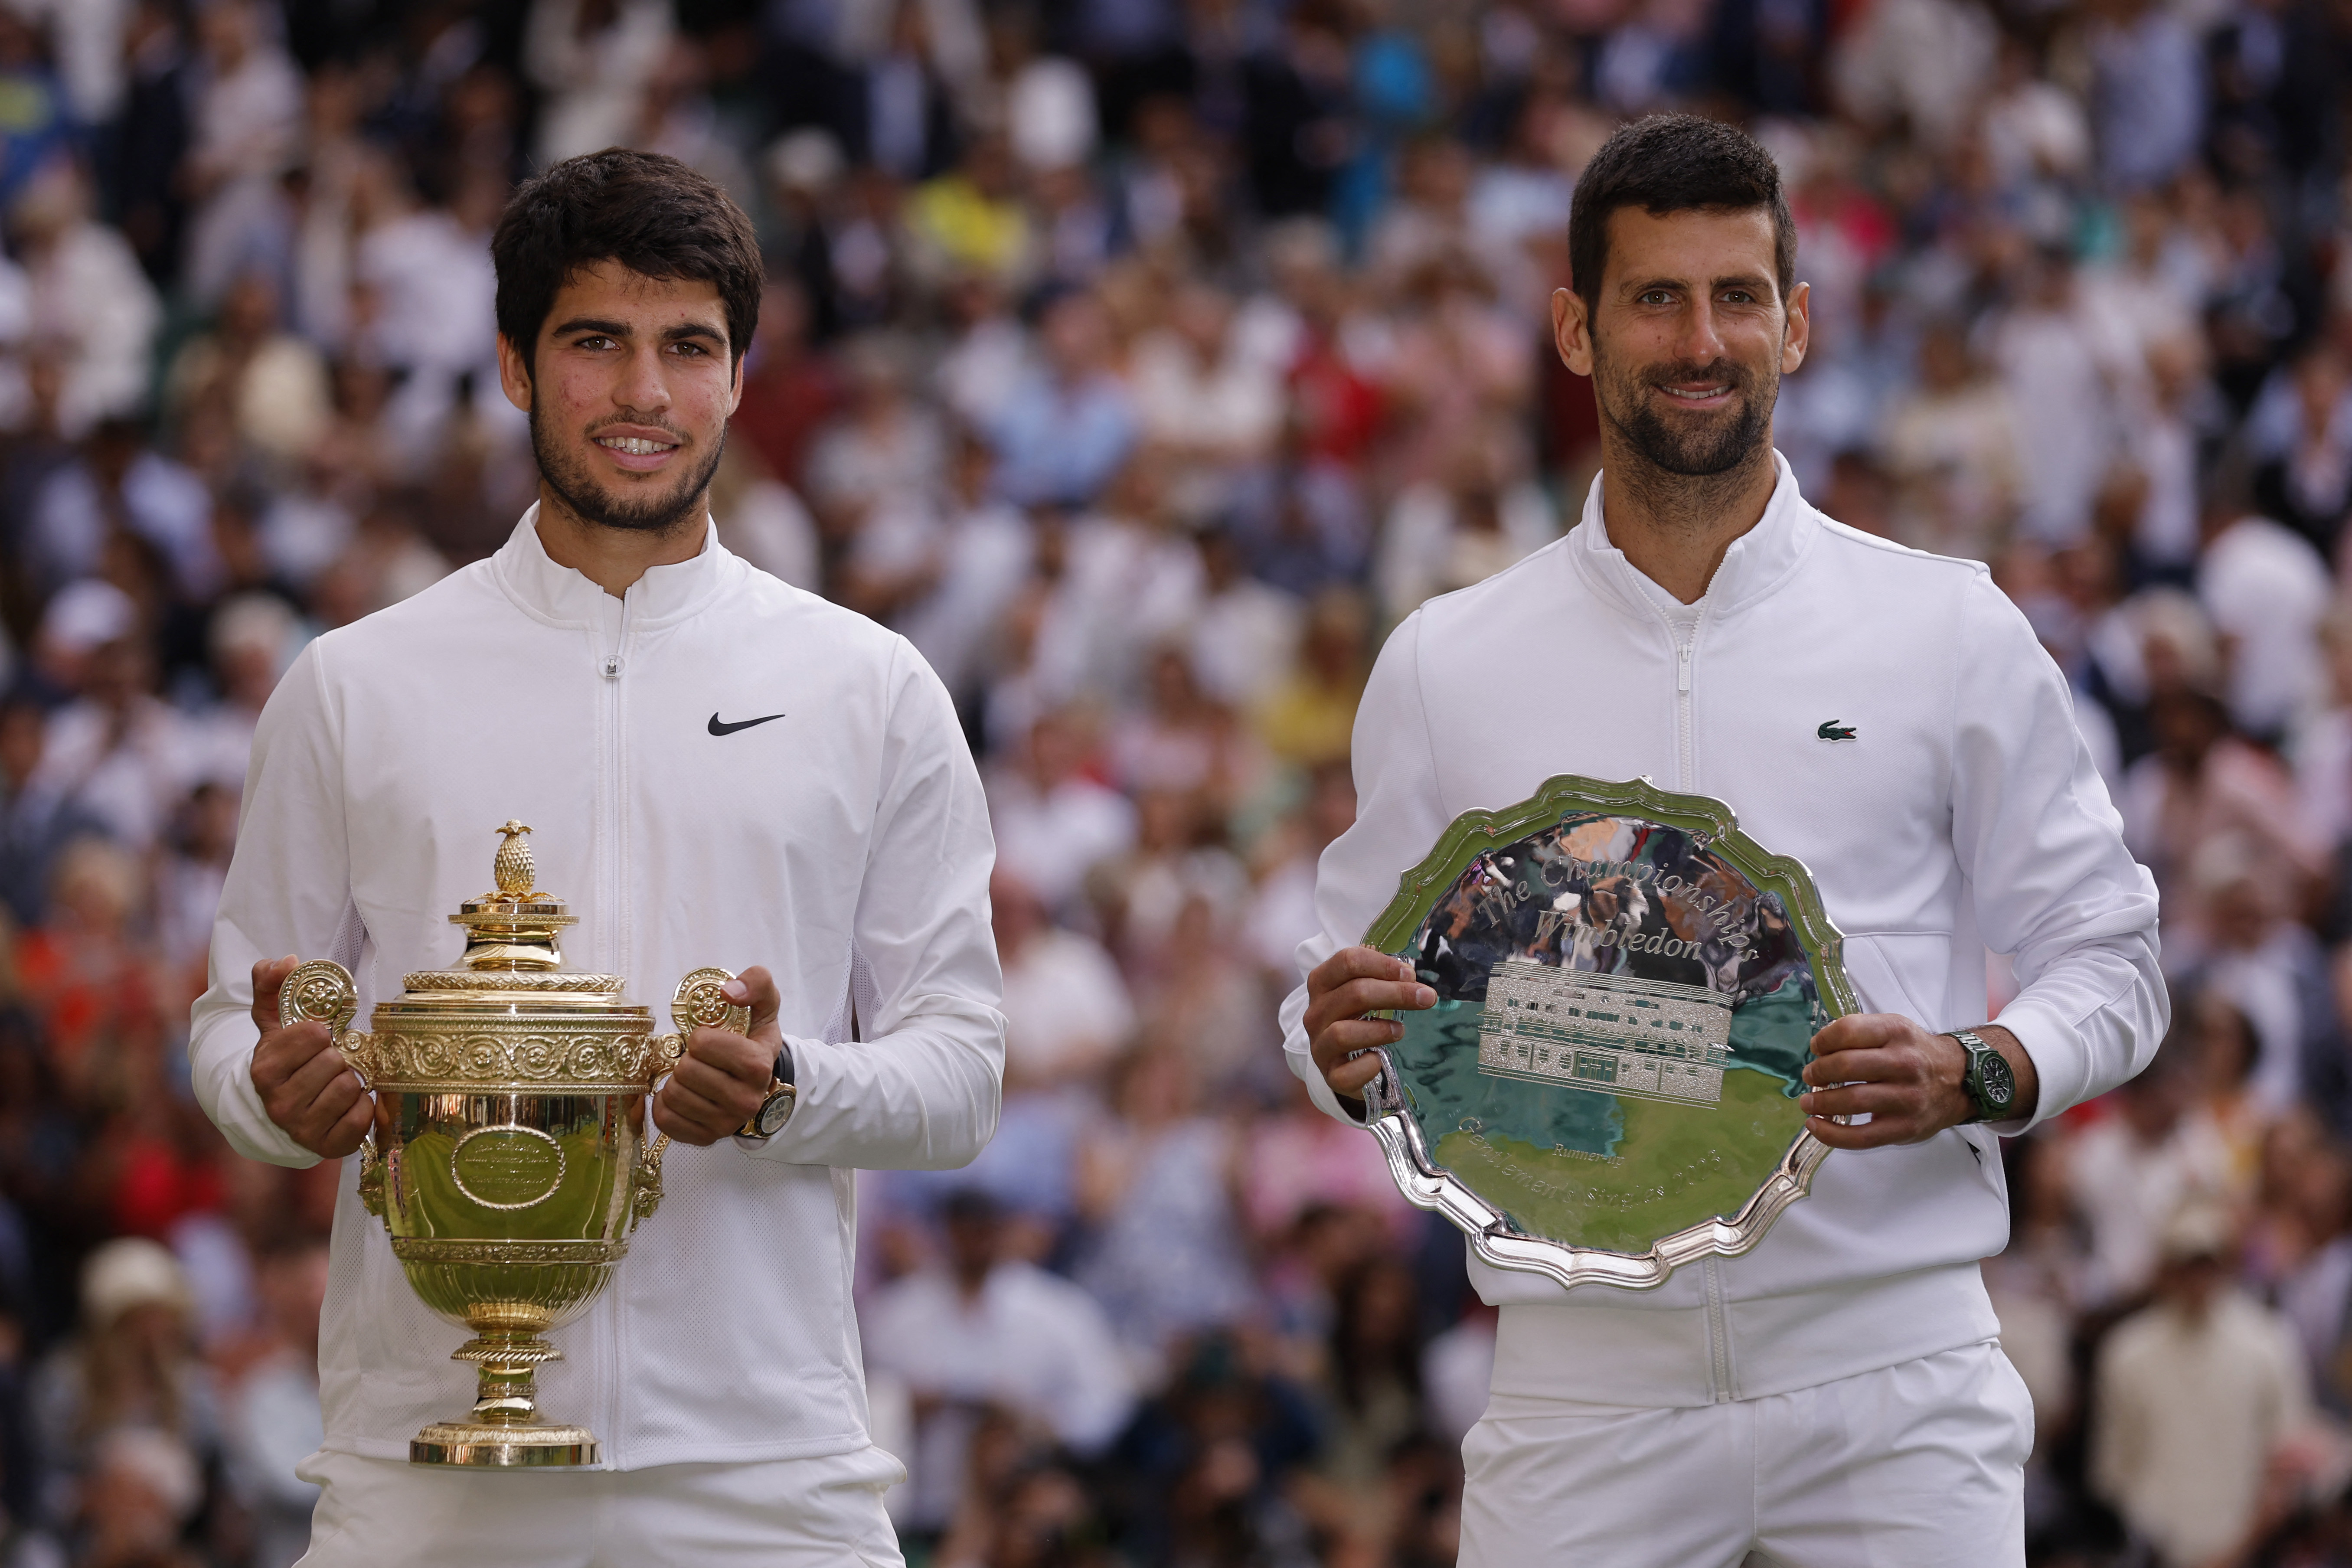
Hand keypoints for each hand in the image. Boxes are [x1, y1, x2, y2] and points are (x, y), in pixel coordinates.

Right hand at [248, 956, 374, 1158]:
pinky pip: (362, 1116)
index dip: (322, 1033)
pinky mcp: (327, 1145)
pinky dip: (363, 1107)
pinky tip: (347, 1105)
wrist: (283, 1110)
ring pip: (350, 1087)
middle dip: (339, 1057)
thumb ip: (271, 985)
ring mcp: (301, 1128)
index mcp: (264, 1069)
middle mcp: (278, 1103)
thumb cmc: (285, 1060)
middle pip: (336, 1062)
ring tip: (336, 1082)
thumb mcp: (272, 1021)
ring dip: (351, 1080)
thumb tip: (286, 960)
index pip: (314, 1035)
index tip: (316, 1041)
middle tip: (329, 1064)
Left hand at [653, 966, 781, 1145]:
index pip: (702, 1043)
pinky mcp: (706, 1138)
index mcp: (757, 1065)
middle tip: (699, 1059)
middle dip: (686, 1059)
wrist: (762, 1081)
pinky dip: (665, 1104)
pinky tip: (683, 1095)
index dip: (701, 1036)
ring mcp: (725, 1123)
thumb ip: (756, 983)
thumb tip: (729, 991)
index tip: (711, 1039)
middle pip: (685, 1071)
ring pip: (672, 1096)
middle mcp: (745, 1100)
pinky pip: (665, 1120)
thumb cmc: (754, 1040)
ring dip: (675, 1080)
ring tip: (692, 1076)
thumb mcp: (765, 1005)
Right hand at [1303, 947, 1435, 1108]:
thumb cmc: (1357, 1018)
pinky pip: (1347, 1073)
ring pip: (1343, 1033)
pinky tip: (1379, 1060)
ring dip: (1380, 1030)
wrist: (1344, 1061)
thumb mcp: (1363, 992)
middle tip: (1426, 997)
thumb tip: (1410, 975)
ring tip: (1400, 1030)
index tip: (1410, 974)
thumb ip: (1381, 978)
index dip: (1382, 965)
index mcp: (1322, 983)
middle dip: (1396, 993)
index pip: (1347, 961)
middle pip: (1354, 993)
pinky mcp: (1330, 1075)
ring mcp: (1319, 1046)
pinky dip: (1368, 1066)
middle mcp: (1315, 1013)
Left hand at [1800, 1015, 2034, 1148]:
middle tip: (1810, 1076)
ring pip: (1852, 1101)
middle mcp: (1905, 1063)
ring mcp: (1907, 1098)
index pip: (1848, 1031)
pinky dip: (1831, 1134)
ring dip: (1820, 1102)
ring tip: (1808, 1102)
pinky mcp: (1906, 1127)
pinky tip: (1816, 1126)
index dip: (1823, 1041)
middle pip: (1846, 1066)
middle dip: (1818, 1072)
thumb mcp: (1893, 1029)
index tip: (1816, 1049)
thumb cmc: (1915, 1053)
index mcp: (1897, 1032)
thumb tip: (1818, 1050)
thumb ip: (1859, 1033)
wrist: (1959, 1080)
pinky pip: (1862, 1137)